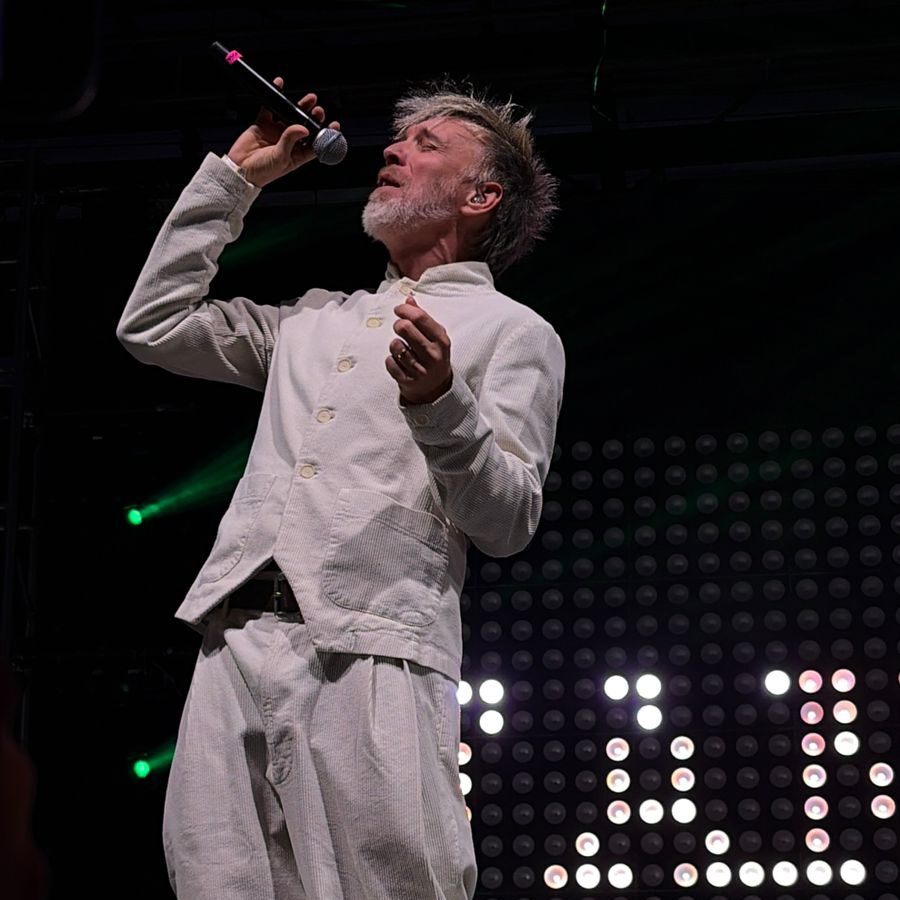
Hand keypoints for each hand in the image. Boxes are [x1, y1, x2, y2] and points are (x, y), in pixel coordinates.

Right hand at [226, 79, 340, 186]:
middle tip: (319, 110)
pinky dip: (275, 96)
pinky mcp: (264, 124)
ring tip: (310, 100)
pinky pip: (270, 107)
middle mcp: (289, 143)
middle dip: (313, 117)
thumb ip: (290, 141)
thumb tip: (302, 128)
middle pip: (305, 126)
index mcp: (297, 155)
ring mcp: (277, 132)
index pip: (315, 144)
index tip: (334, 126)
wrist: (240, 169)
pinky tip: (280, 86)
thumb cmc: (262, 172)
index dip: (325, 135)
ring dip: (299, 107)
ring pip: (291, 115)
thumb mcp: (280, 158)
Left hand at [386, 297, 452, 405]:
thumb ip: (423, 318)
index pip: (420, 318)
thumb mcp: (435, 338)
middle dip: (398, 324)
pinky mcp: (407, 381)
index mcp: (441, 341)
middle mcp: (432, 356)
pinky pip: (390, 362)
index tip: (399, 310)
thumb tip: (409, 300)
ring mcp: (420, 370)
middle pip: (405, 328)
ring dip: (395, 344)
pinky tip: (399, 362)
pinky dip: (391, 360)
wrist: (436, 390)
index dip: (405, 310)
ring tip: (402, 349)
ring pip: (395, 345)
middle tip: (400, 328)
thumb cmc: (434, 357)